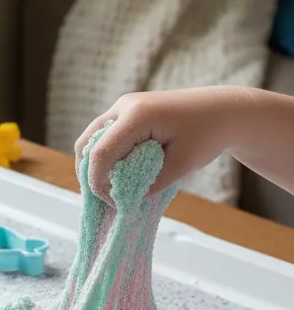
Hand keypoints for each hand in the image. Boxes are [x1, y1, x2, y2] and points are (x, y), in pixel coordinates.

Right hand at [74, 87, 253, 201]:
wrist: (223, 110)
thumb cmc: (208, 134)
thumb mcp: (183, 164)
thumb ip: (153, 183)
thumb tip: (127, 198)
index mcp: (136, 115)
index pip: (101, 153)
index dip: (98, 181)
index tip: (111, 203)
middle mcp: (123, 106)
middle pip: (87, 143)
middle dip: (90, 173)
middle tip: (105, 197)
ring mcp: (123, 106)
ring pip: (91, 138)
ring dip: (94, 164)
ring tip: (107, 187)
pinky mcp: (126, 111)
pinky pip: (103, 134)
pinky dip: (103, 155)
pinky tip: (115, 173)